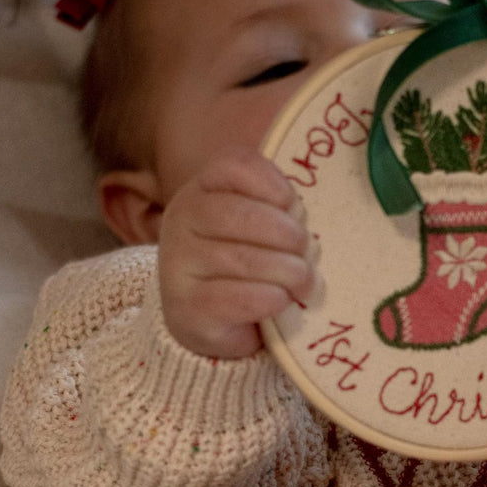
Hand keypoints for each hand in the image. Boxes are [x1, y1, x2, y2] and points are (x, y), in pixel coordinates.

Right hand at [158, 146, 315, 358]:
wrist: (215, 322)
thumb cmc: (249, 263)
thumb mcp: (264, 224)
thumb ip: (282, 208)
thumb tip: (307, 220)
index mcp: (204, 188)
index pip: (236, 164)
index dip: (275, 184)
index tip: (294, 207)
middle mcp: (182, 218)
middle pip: (240, 215)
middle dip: (287, 235)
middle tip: (307, 252)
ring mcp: (178, 263)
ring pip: (242, 260)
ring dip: (287, 272)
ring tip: (303, 281)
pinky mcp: (186, 307)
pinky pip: (239, 298)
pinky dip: (271, 298)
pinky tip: (281, 300)